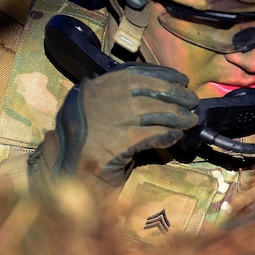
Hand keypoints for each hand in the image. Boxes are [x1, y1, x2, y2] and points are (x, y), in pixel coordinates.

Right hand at [31, 63, 198, 187]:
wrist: (63, 180)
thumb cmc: (86, 149)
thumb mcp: (102, 117)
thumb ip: (124, 104)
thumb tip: (165, 98)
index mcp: (90, 90)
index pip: (132, 74)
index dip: (161, 75)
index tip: (180, 80)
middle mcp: (92, 101)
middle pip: (143, 91)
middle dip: (172, 95)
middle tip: (191, 102)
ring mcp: (99, 123)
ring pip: (149, 112)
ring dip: (174, 116)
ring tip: (189, 120)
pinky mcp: (109, 146)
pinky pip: (147, 134)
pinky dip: (165, 134)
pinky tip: (175, 137)